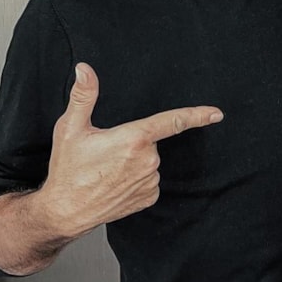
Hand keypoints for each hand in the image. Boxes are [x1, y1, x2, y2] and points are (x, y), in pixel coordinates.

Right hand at [40, 63, 222, 236]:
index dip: (197, 115)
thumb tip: (84, 69)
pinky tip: (115, 182)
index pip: (172, 121)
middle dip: (133, 141)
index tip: (216, 113)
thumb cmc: (68, 170)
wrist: (65, 211)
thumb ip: (83, 95)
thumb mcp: (71, 128)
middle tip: (106, 152)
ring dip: (133, 161)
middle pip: (150, 140)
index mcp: (134, 138)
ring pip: (150, 160)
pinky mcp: (149, 197)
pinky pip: (149, 179)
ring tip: (106, 170)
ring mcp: (150, 181)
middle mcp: (148, 160)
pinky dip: (135, 178)